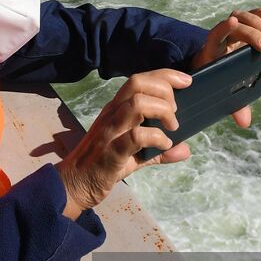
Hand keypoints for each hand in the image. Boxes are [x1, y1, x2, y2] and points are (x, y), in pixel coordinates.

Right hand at [56, 69, 193, 218]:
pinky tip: (164, 145)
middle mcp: (112, 114)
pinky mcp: (111, 152)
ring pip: (136, 104)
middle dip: (164, 90)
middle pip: (137, 83)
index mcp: (116, 109)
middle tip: (176, 111)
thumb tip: (185, 149)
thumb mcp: (135, 155)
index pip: (139, 80)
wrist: (74, 185)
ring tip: (172, 127)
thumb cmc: (103, 166)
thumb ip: (159, 150)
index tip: (186, 81)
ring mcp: (110, 132)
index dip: (165, 75)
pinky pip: (136, 137)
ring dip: (162, 110)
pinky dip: (157, 138)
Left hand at [188, 7, 260, 127]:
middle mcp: (220, 39)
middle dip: (252, 34)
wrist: (207, 70)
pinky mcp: (241, 30)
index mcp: (212, 52)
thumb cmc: (216, 83)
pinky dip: (260, 15)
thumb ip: (234, 106)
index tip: (233, 23)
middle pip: (234, 26)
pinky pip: (250, 18)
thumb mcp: (223, 93)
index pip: (215, 34)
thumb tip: (245, 122)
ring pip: (241, 18)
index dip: (223, 27)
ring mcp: (230, 33)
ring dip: (256, 23)